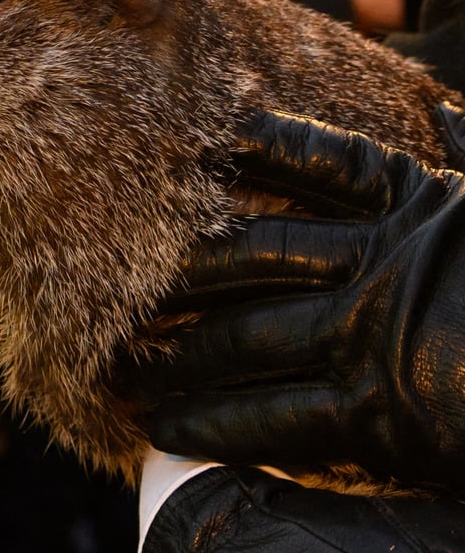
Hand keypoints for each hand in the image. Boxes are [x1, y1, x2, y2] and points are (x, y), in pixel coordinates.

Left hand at [136, 109, 464, 490]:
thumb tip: (459, 122)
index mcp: (419, 209)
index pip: (321, 163)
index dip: (262, 147)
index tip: (211, 139)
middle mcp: (379, 264)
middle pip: (250, 255)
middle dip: (181, 273)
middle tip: (126, 287)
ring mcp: (370, 336)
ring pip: (243, 338)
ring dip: (175, 355)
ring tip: (122, 366)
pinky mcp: (375, 413)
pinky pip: (270, 418)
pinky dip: (211, 424)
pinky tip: (163, 430)